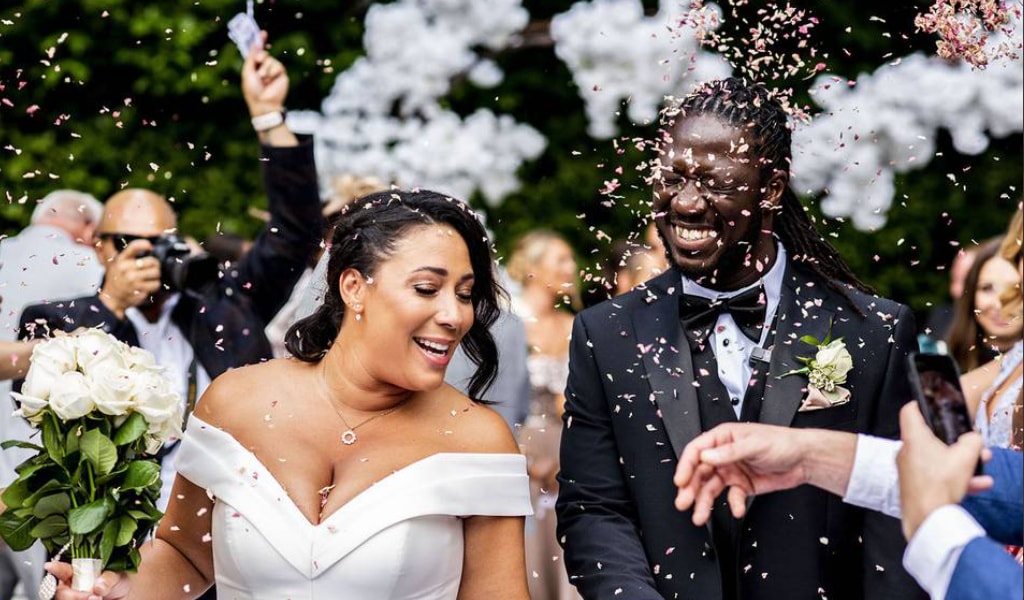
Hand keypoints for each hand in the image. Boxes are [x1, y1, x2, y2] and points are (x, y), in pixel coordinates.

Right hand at [46, 561, 129, 599]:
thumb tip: (98, 586)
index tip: (51, 566)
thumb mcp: (117, 575)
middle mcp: (72, 586)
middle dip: (74, 595)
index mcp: (78, 572)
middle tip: (92, 596)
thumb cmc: (119, 582)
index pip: (62, 570)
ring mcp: (74, 598)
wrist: (127, 595)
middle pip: (61, 592)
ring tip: (97, 599)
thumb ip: (108, 578)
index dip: (56, 568)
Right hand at [98, 239, 160, 317]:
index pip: (134, 247)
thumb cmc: (118, 278)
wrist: (112, 297)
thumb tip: (147, 244)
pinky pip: (156, 284)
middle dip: (156, 265)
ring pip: (156, 273)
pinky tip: (148, 285)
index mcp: (121, 259)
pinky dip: (155, 285)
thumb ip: (129, 254)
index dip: (144, 244)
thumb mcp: (116, 263)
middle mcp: (126, 269)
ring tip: (150, 277)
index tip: (149, 246)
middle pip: (153, 262)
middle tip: (153, 268)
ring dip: (156, 276)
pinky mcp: (139, 290)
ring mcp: (132, 280)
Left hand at [242, 33, 287, 116]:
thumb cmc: (252, 90)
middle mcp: (263, 67)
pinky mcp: (281, 74)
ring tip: (264, 80)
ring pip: (270, 59)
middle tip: (258, 64)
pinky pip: (278, 66)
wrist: (264, 103)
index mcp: (254, 66)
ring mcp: (273, 70)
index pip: (257, 51)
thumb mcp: (247, 72)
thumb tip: (256, 43)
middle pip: (263, 53)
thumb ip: (251, 57)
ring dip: (265, 69)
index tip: (263, 33)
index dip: (260, 42)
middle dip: (260, 57)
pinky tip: (271, 81)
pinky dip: (273, 72)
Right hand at [673, 422, 816, 524]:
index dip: (686, 466)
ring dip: (704, 502)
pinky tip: (736, 509)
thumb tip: (706, 457)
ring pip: (711, 488)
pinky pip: (731, 497)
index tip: (680, 481)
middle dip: (690, 489)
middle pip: (699, 473)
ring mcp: (732, 471)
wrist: (804, 459)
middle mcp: (723, 455)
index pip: (696, 451)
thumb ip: (729, 452)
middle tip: (683, 503)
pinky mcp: (742, 486)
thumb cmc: (781, 442)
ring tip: (699, 516)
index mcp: (722, 438)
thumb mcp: (754, 444)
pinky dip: (732, 504)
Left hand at [896, 403, 989, 539]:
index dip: (920, 404)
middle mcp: (907, 452)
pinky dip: (955, 478)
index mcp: (913, 438)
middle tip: (974, 445)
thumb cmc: (940, 484)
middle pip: (931, 438)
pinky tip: (979, 485)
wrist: (928, 519)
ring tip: (982, 466)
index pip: (909, 412)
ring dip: (961, 462)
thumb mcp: (965, 458)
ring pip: (938, 460)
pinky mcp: (914, 486)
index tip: (931, 403)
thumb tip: (973, 439)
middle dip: (956, 442)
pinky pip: (937, 477)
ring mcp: (909, 470)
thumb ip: (972, 442)